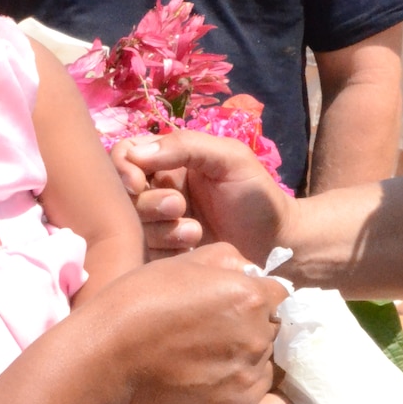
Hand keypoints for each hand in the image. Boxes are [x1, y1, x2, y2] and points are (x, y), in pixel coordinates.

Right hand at [85, 242, 292, 403]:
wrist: (105, 355)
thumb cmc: (138, 301)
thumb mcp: (185, 261)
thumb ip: (230, 260)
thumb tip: (253, 273)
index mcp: (250, 296)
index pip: (279, 297)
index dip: (257, 299)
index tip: (233, 306)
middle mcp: (257, 336)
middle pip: (275, 331)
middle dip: (254, 329)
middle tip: (216, 334)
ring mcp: (250, 376)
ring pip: (271, 366)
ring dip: (253, 362)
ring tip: (213, 362)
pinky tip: (256, 395)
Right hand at [111, 129, 296, 261]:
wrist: (279, 244)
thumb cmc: (256, 195)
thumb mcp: (228, 158)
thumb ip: (186, 146)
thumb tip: (137, 154)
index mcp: (169, 163)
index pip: (125, 155)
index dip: (123, 168)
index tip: (138, 183)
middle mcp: (158, 192)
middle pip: (124, 196)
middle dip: (150, 203)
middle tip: (179, 207)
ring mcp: (159, 226)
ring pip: (133, 227)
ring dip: (162, 229)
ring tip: (196, 233)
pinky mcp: (164, 257)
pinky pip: (145, 254)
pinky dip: (166, 251)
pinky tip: (193, 250)